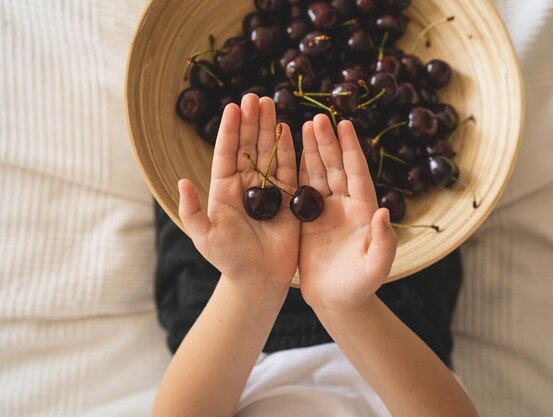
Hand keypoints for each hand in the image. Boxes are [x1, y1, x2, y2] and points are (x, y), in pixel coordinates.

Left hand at [178, 94, 298, 293]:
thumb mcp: (204, 236)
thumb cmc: (229, 259)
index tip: (233, 107)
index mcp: (224, 189)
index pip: (226, 153)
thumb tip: (182, 181)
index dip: (230, 130)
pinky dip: (289, 149)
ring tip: (270, 103)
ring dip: (269, 127)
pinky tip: (288, 129)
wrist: (258, 278)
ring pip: (268, 151)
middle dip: (251, 121)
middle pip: (248, 145)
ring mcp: (268, 189)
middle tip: (254, 96)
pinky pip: (288, 168)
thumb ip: (192, 210)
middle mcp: (246, 184)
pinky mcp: (288, 197)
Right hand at [298, 115, 397, 312]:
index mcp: (362, 211)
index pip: (356, 174)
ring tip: (301, 126)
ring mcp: (325, 210)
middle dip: (327, 143)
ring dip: (310, 151)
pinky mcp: (307, 219)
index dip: (350, 149)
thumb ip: (382, 241)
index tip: (344, 125)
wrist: (337, 302)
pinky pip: (300, 189)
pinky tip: (287, 152)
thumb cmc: (359, 287)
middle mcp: (344, 205)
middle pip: (335, 167)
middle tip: (317, 118)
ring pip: (317, 173)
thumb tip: (383, 212)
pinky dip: (294, 170)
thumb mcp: (374, 267)